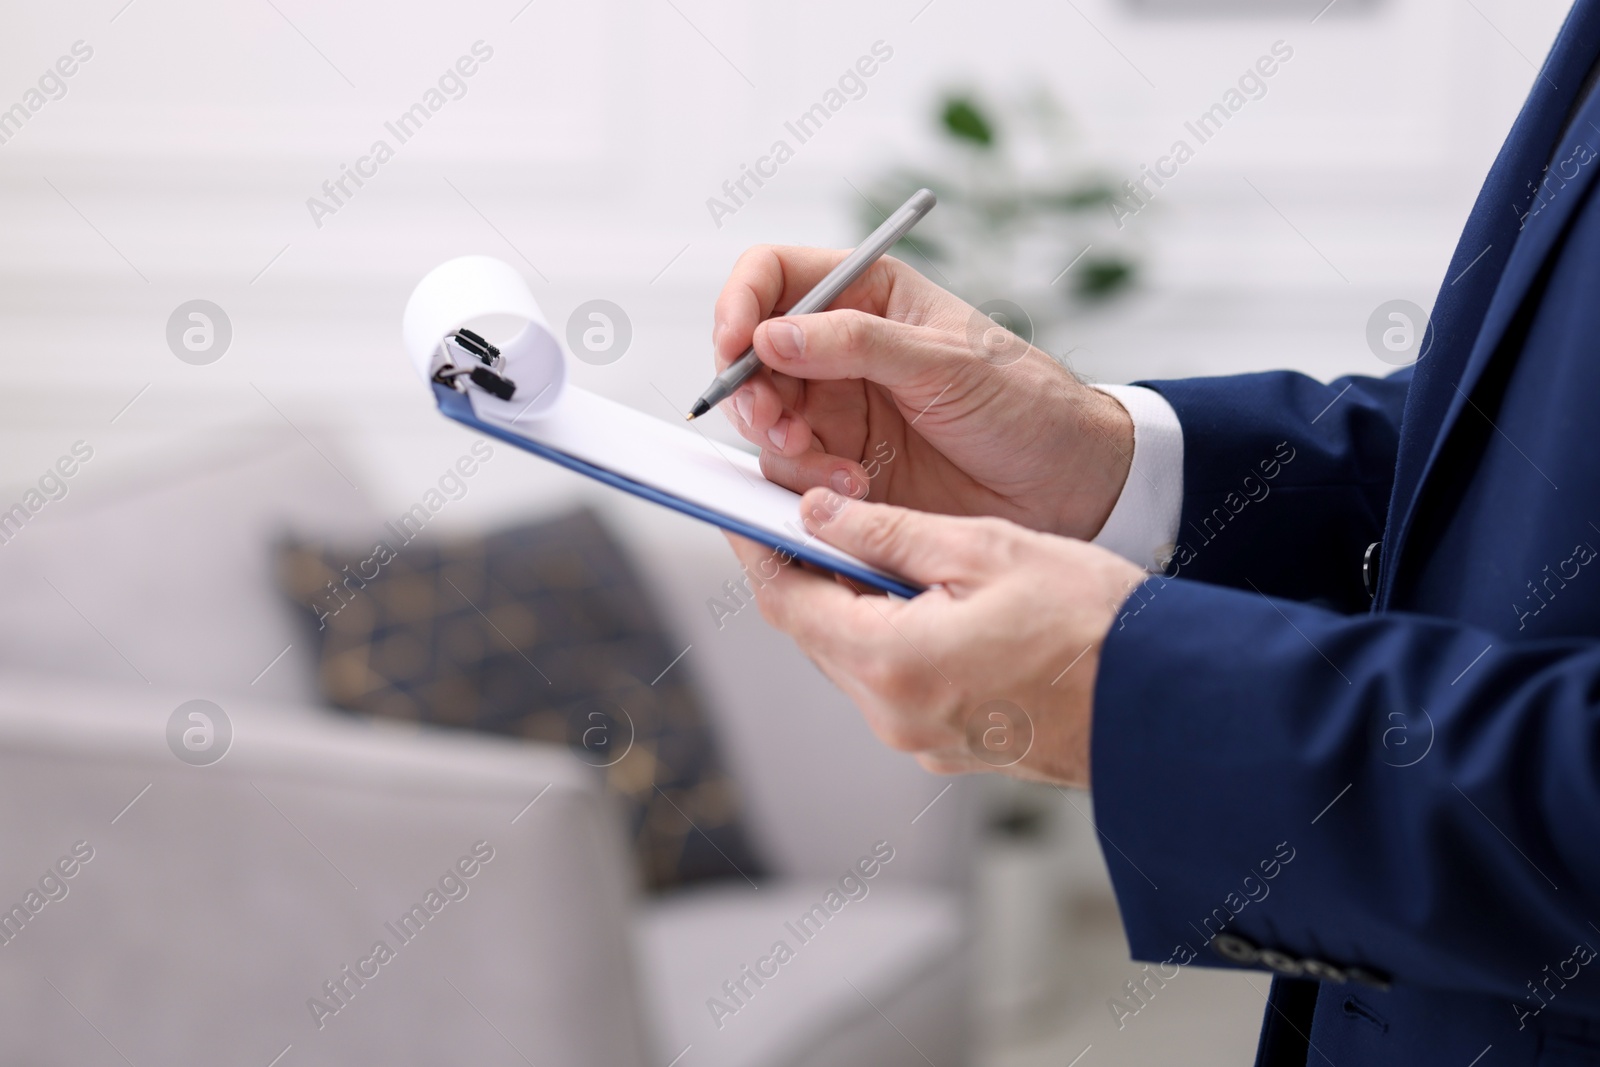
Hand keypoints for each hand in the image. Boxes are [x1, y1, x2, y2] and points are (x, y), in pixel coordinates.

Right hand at [713, 246, 1134, 539]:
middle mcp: (842, 350)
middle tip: (777, 425)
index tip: (735, 344)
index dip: (741, 304)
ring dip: (783, 447)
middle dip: (752, 391)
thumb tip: (772, 335)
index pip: (775, 277)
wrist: (1069, 484)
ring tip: (837, 469)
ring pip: (766, 421)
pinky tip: (853, 491)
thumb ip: (855, 345)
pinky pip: (793, 474)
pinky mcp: (845, 467)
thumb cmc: (1026, 404)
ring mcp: (840, 410)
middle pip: (753, 355)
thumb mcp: (945, 362)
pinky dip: (808, 486)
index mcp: (869, 296)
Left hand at [724, 491, 1146, 786]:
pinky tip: (919, 597)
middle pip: (813, 632)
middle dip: (806, 570)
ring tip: (876, 545)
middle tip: (809, 511)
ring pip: (851, 658)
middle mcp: (894, 714)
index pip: (787, 599)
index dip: (757, 547)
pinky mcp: (949, 745)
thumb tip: (820, 513)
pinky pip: (892, 683)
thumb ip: (889, 531)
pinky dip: (888, 635)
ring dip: (850, 603)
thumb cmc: (1097, 627)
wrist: (1171, 704)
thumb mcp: (986, 550)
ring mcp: (921, 738)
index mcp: (893, 663)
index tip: (741, 509)